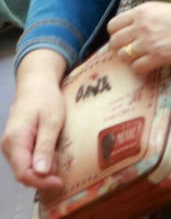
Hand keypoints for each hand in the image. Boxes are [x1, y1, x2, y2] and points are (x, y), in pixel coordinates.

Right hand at [3, 49, 67, 192]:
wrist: (36, 83)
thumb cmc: (45, 98)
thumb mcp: (52, 121)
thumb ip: (45, 146)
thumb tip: (41, 172)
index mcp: (15, 141)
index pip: (23, 172)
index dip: (41, 182)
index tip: (60, 183)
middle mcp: (9, 146)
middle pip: (24, 173)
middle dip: (44, 178)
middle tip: (64, 176)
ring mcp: (12, 146)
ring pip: (26, 168)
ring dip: (44, 171)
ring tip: (62, 165)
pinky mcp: (19, 144)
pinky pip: (28, 159)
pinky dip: (42, 162)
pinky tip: (56, 157)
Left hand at [106, 0, 170, 72]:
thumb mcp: (170, 9)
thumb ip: (151, 19)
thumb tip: (141, 30)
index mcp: (145, 10)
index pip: (114, 25)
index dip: (117, 34)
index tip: (124, 38)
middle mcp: (142, 25)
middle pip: (115, 42)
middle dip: (121, 48)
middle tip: (132, 51)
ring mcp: (150, 42)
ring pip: (123, 57)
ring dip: (131, 60)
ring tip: (144, 58)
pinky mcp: (159, 57)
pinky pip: (138, 68)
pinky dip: (142, 69)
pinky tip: (152, 65)